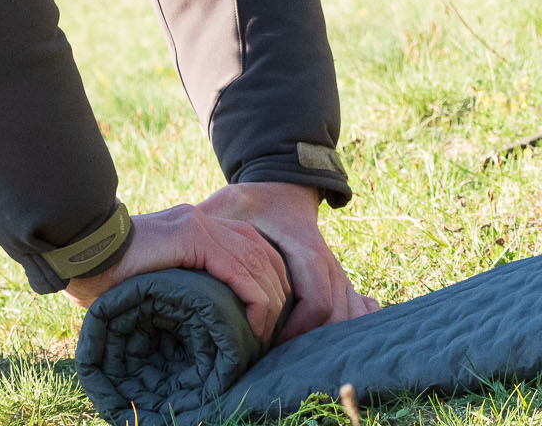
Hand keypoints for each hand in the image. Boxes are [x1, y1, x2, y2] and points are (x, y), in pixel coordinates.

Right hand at [62, 203, 290, 343]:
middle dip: (277, 289)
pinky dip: (254, 298)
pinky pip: (238, 270)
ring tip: (268, 331)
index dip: (267, 278)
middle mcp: (203, 220)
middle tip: (277, 325)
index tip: (269, 312)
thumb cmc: (104, 269)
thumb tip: (196, 313)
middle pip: (260, 251)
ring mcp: (199, 224)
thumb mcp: (154, 275)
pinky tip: (256, 321)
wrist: (77, 247)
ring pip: (256, 260)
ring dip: (270, 298)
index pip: (250, 246)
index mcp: (196, 225)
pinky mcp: (192, 237)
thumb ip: (179, 281)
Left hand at [195, 181, 378, 342]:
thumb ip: (209, 224)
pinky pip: (357, 307)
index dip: (296, 330)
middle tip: (275, 356)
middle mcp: (328, 263)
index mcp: (306, 249)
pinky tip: (329, 343)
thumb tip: (184, 246)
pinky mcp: (336, 279)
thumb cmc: (252, 200)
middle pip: (338, 318)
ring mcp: (336, 271)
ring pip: (351, 316)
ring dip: (327, 340)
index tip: (266, 341)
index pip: (317, 303)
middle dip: (310, 343)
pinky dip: (349, 325)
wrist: (282, 184)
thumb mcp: (227, 205)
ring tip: (293, 356)